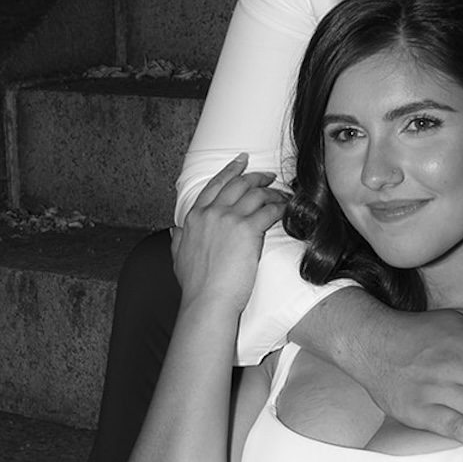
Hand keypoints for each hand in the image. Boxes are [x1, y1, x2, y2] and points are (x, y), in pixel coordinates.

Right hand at [171, 154, 285, 312]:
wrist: (208, 300)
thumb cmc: (195, 285)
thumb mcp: (178, 257)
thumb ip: (178, 239)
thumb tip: (176, 230)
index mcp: (194, 217)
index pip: (215, 185)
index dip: (230, 171)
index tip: (241, 161)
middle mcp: (211, 213)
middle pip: (238, 184)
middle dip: (255, 176)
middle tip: (269, 175)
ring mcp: (229, 219)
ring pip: (255, 194)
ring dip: (272, 192)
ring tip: (282, 195)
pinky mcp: (248, 230)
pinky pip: (269, 210)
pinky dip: (280, 207)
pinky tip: (287, 209)